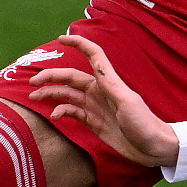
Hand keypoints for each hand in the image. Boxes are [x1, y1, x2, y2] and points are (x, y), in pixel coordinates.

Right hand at [24, 36, 180, 169]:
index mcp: (108, 82)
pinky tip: (54, 116)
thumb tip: (97, 67)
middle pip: (70, 77)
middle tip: (32, 82)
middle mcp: (99, 91)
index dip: (78, 44)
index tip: (61, 39)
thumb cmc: (144, 123)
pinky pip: (72, 112)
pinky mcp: (94, 122)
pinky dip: (61, 112)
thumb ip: (111, 86)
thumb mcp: (128, 103)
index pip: (93, 55)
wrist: (154, 148)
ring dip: (51, 94)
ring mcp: (95, 107)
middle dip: (51, 77)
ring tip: (34, 96)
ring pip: (67, 95)